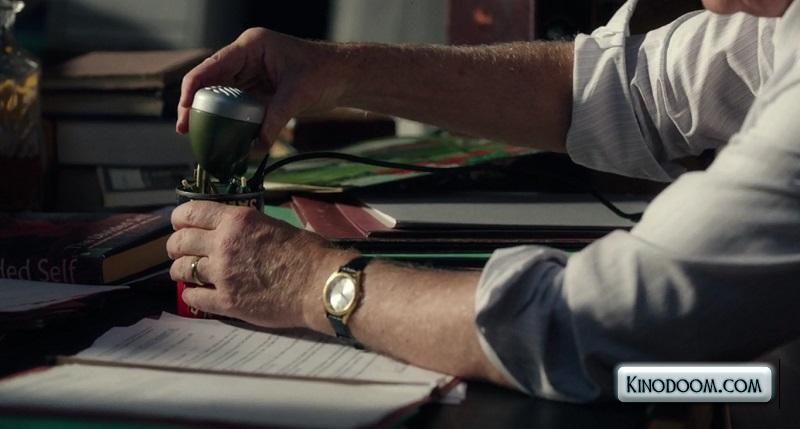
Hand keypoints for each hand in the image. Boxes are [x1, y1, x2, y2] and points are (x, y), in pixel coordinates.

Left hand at [167, 200, 353, 328]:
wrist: (320, 285)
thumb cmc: (308, 253)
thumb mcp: (275, 225)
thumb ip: (247, 227)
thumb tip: (235, 231)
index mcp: (237, 221)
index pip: (191, 213)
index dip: (179, 218)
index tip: (179, 224)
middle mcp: (223, 244)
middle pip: (179, 242)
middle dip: (175, 245)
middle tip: (179, 250)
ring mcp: (222, 275)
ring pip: (181, 270)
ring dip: (180, 270)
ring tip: (185, 273)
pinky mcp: (226, 302)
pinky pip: (193, 297)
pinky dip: (191, 294)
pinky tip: (196, 293)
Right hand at [177, 28, 349, 145]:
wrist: (345, 76)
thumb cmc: (325, 73)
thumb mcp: (296, 96)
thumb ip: (273, 120)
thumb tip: (255, 148)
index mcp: (250, 47)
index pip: (210, 68)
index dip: (191, 91)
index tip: (184, 115)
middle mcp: (246, 58)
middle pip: (211, 83)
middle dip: (197, 107)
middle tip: (188, 132)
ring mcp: (251, 73)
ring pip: (222, 96)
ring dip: (214, 116)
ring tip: (203, 139)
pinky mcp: (259, 89)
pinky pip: (238, 106)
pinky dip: (232, 122)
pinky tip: (226, 138)